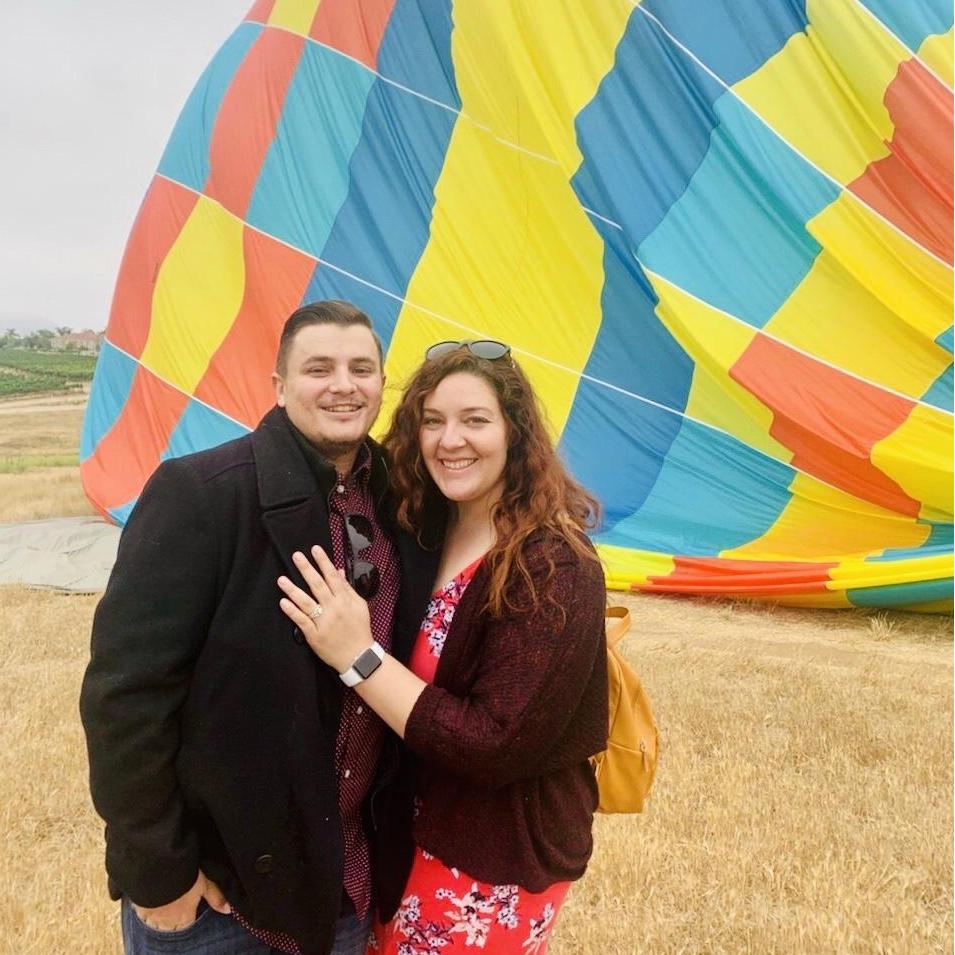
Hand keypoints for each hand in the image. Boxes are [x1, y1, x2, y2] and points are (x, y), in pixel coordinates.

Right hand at [132, 870, 229, 930]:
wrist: (157, 870)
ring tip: (163, 902)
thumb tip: (228, 910)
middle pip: (170, 927)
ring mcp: (151, 916)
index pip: (186, 925)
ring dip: (159, 916)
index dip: (187, 916)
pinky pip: (142, 915)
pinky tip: (149, 900)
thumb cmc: (184, 876)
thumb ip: (216, 898)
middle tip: (175, 903)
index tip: (187, 907)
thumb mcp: (205, 884)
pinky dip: (145, 910)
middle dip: (172, 919)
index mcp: (183, 917)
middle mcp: (166, 921)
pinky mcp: (138, 909)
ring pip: (155, 923)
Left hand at [279, 546, 372, 672]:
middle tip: (297, 556)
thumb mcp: (359, 606)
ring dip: (293, 590)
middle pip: (318, 585)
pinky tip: (283, 602)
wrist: (358, 656)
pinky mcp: (315, 635)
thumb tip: (339, 571)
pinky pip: (302, 621)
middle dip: (307, 569)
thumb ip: (348, 589)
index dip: (324, 562)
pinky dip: (292, 612)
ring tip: (282, 579)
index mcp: (345, 600)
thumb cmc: (359, 630)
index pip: (333, 577)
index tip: (315, 550)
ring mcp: (324, 622)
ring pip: (306, 603)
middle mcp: (334, 609)